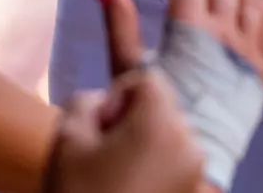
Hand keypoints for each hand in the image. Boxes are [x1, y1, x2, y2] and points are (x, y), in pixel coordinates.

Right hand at [46, 75, 202, 192]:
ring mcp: (195, 178)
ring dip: (140, 147)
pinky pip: (172, 169)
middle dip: (129, 121)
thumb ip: (85, 103)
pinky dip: (151, 172)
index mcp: (163, 124)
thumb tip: (103, 102)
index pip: (148, 80)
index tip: (96, 128)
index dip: (117, 95)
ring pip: (167, 140)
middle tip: (98, 154)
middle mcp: (190, 146)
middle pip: (161, 110)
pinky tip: (123, 192)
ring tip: (109, 178)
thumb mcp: (66, 139)